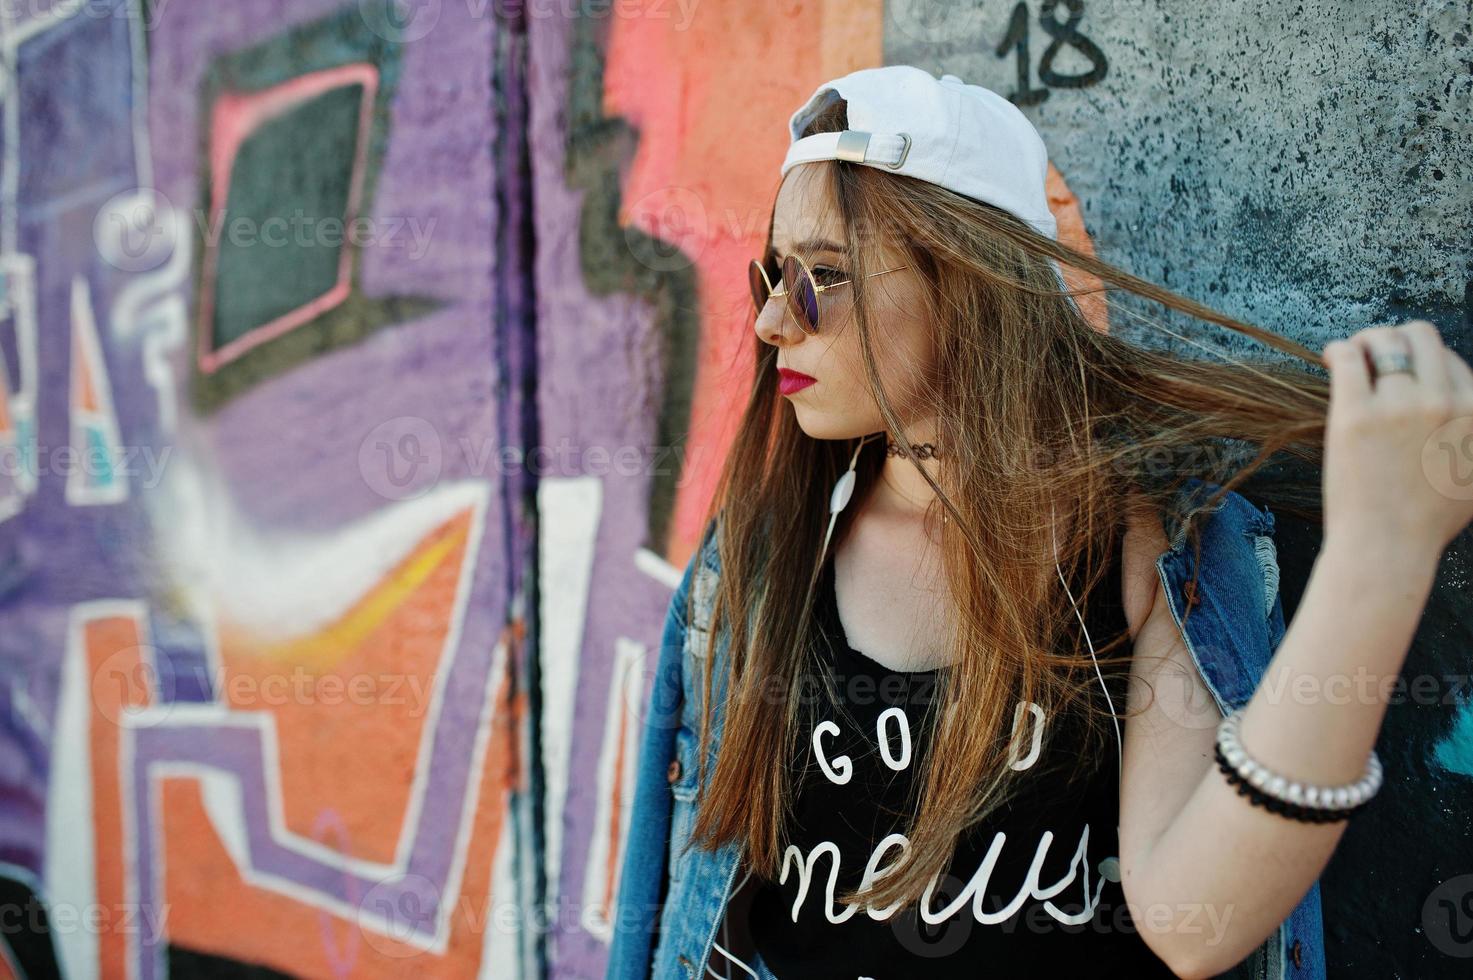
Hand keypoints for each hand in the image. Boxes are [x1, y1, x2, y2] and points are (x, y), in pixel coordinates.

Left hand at [1320, 319, 1472, 556]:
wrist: (1387, 546)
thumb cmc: (1428, 520)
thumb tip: (1467, 415)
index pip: (1450, 359)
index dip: (1422, 362)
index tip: (1401, 372)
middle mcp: (1444, 401)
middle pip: (1420, 336)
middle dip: (1395, 337)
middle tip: (1374, 352)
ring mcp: (1399, 405)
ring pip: (1383, 340)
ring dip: (1365, 340)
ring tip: (1352, 355)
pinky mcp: (1356, 414)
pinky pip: (1347, 357)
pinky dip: (1338, 349)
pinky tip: (1331, 357)